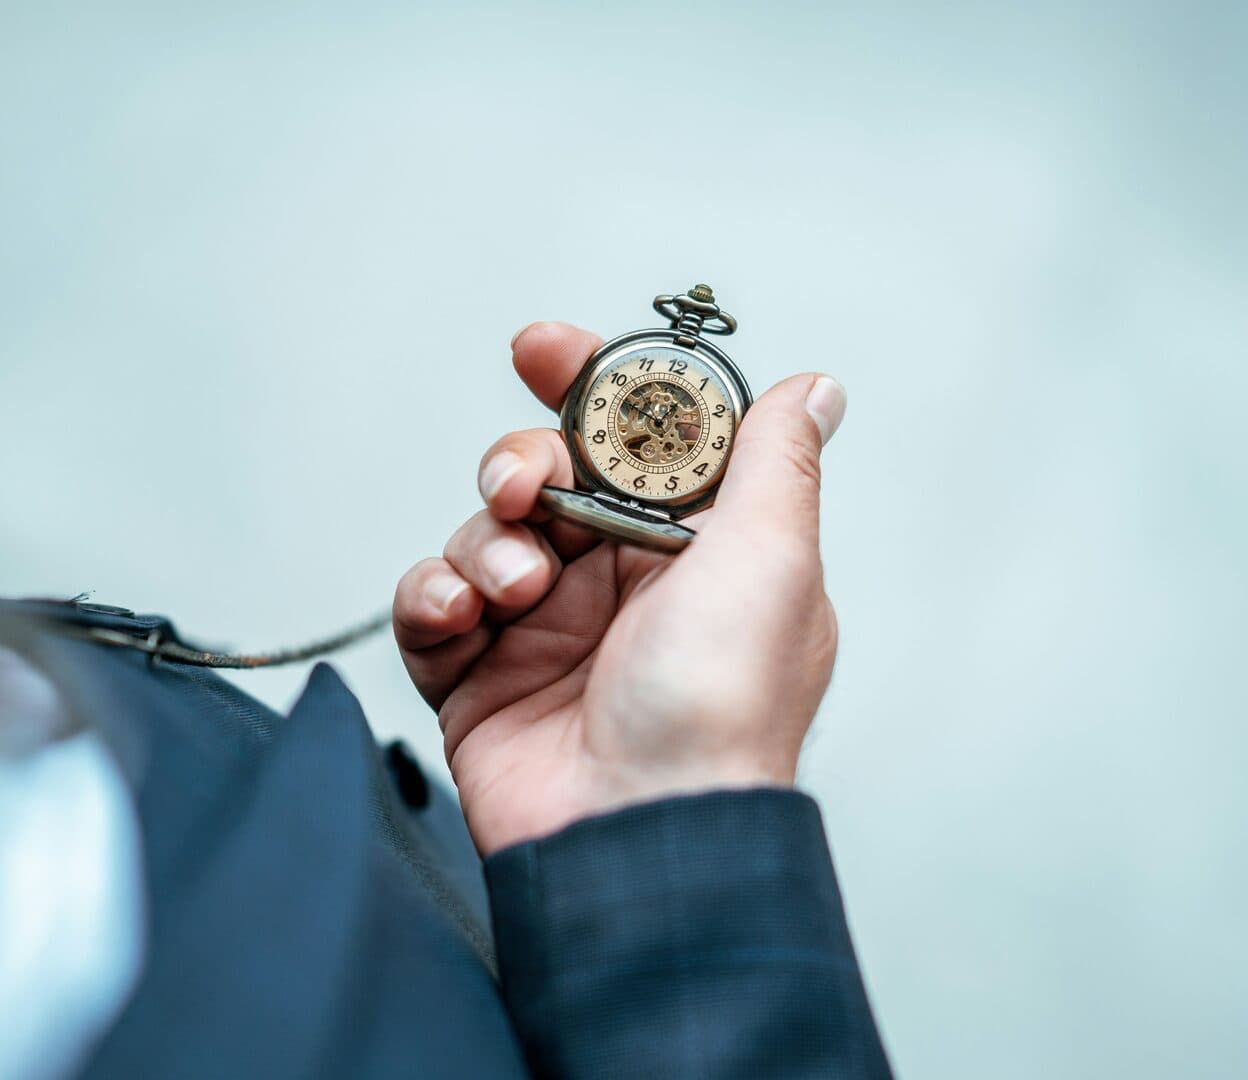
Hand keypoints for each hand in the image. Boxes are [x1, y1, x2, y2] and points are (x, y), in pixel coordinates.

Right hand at [392, 322, 847, 854]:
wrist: (639, 834)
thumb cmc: (719, 708)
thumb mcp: (772, 561)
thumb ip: (775, 461)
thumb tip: (814, 391)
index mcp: (694, 551)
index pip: (633, 441)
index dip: (588, 385)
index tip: (545, 349)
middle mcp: (618, 586)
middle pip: (545, 474)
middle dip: (521, 461)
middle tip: (523, 485)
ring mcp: (545, 633)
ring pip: (485, 534)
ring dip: (486, 543)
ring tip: (512, 592)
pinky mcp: (480, 681)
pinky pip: (433, 608)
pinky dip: (433, 600)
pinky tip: (461, 618)